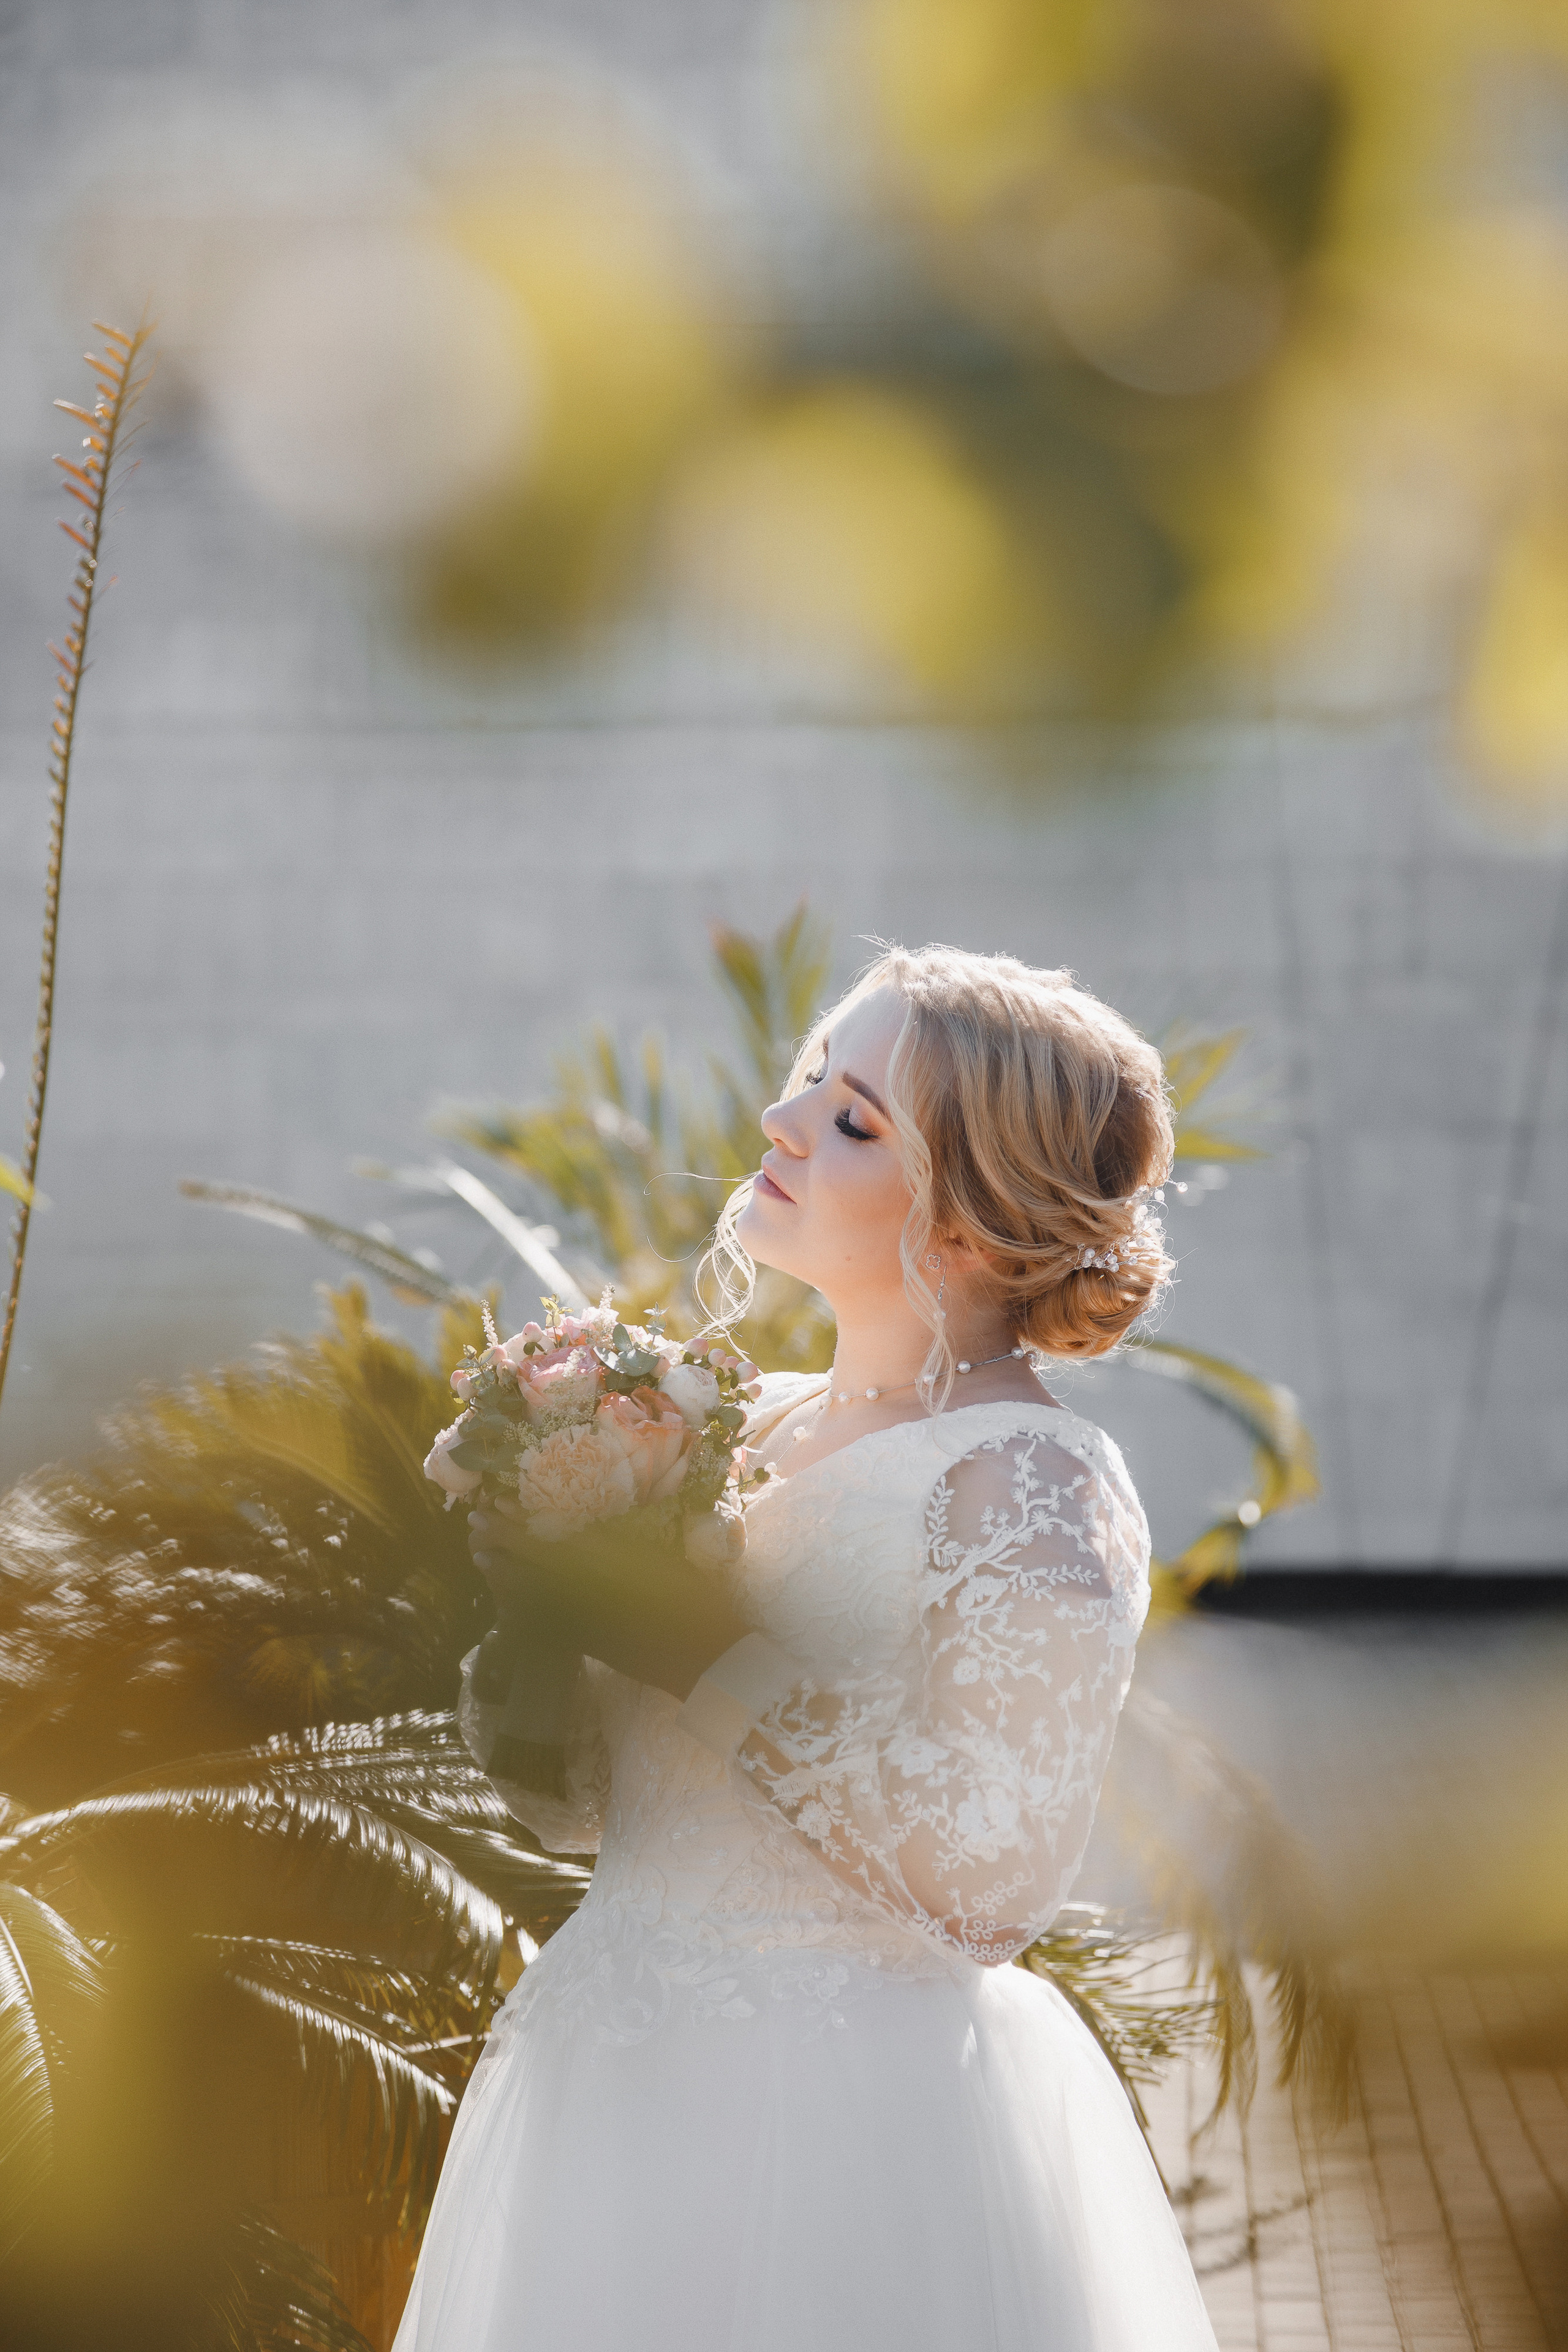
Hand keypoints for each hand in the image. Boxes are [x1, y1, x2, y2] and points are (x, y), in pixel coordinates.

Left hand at [468, 1498, 752, 1702]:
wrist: (708, 1661)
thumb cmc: (701, 1603)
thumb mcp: (668, 1558)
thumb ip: (628, 1539)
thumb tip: (595, 1520)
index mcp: (609, 1565)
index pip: (548, 1540)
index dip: (515, 1523)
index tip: (494, 1503)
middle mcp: (587, 1593)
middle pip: (528, 1563)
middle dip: (499, 1542)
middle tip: (474, 1522)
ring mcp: (582, 1621)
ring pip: (528, 1594)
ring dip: (501, 1572)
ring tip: (480, 1554)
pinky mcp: (585, 1644)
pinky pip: (541, 1622)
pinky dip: (518, 1605)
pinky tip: (506, 1596)